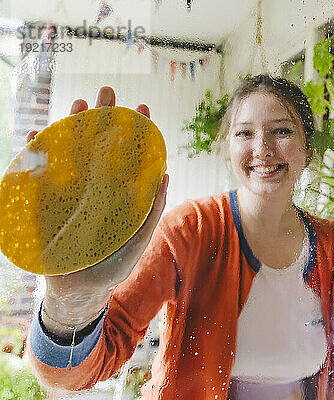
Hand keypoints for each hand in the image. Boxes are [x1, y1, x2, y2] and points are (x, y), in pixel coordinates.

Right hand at [29, 87, 168, 334]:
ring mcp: (70, 193)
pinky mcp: (46, 204)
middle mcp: (95, 187)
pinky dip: (38, 154)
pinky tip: (39, 133)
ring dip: (73, 127)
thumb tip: (165, 177)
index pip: (127, 156)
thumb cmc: (113, 267)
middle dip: (103, 118)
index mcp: (118, 192)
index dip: (135, 134)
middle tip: (108, 91)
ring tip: (79, 104)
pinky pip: (40, 175)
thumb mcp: (138, 240)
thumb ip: (150, 212)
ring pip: (71, 153)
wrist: (80, 292)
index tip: (143, 109)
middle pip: (98, 146)